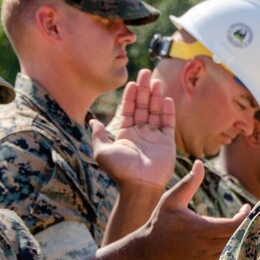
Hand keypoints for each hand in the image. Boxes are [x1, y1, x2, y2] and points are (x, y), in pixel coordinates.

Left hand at [91, 69, 175, 189]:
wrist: (139, 186)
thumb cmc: (120, 170)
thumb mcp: (103, 151)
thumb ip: (98, 135)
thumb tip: (91, 120)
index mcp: (126, 134)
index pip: (128, 110)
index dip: (130, 96)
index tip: (132, 82)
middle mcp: (140, 133)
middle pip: (143, 106)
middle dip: (144, 90)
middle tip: (146, 73)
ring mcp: (154, 137)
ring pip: (155, 111)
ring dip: (156, 96)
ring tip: (156, 81)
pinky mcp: (167, 142)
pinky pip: (168, 123)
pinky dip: (167, 111)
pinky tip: (166, 98)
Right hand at [141, 161, 248, 259]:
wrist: (147, 253)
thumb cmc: (160, 223)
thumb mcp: (171, 199)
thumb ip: (189, 182)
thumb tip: (200, 163)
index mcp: (202, 229)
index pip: (235, 225)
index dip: (245, 216)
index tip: (245, 207)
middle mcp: (207, 246)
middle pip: (239, 238)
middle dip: (248, 226)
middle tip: (250, 216)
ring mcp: (206, 259)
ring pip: (234, 250)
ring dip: (242, 238)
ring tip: (245, 225)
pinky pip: (225, 258)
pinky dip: (233, 248)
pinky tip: (233, 237)